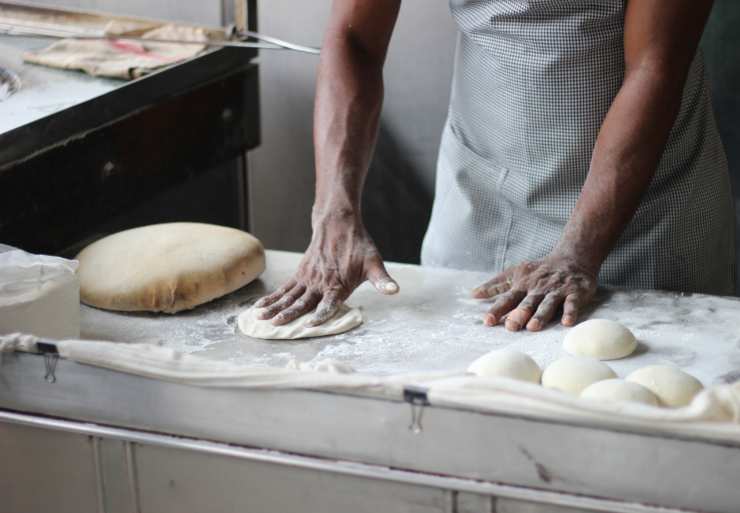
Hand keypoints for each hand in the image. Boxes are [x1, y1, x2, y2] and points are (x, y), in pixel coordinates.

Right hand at [255, 211, 398, 325]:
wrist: (338, 224)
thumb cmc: (359, 246)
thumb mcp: (374, 263)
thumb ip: (382, 280)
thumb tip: (394, 290)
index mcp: (339, 285)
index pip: (328, 304)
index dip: (320, 315)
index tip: (309, 325)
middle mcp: (320, 283)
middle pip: (302, 302)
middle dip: (288, 314)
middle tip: (275, 325)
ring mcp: (308, 278)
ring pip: (289, 296)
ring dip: (274, 307)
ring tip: (260, 318)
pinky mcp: (300, 274)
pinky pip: (284, 288)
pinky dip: (272, 297)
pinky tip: (260, 307)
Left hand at [472, 252, 597, 331]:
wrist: (573, 257)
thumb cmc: (540, 270)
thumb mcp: (515, 274)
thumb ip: (496, 286)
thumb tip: (473, 294)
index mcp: (523, 285)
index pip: (508, 299)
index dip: (497, 309)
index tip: (487, 321)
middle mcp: (538, 289)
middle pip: (527, 303)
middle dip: (519, 314)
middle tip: (511, 326)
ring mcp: (557, 290)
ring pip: (547, 304)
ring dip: (540, 315)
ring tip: (533, 327)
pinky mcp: (575, 292)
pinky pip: (572, 303)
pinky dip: (570, 312)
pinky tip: (567, 322)